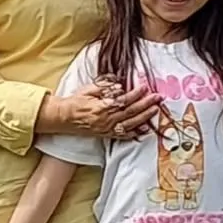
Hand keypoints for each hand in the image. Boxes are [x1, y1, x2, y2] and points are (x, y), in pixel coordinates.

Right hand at [42, 82, 159, 139]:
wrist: (64, 118)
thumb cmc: (75, 101)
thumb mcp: (88, 90)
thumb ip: (104, 88)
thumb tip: (119, 87)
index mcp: (102, 107)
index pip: (123, 100)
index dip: (135, 93)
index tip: (144, 87)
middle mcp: (107, 119)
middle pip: (130, 111)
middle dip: (146, 104)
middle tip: (158, 97)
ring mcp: (107, 128)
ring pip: (130, 123)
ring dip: (145, 116)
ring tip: (155, 110)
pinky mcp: (106, 134)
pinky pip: (123, 135)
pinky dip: (135, 133)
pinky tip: (145, 129)